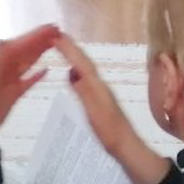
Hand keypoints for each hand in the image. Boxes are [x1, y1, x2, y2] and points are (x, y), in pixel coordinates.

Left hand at [0, 25, 61, 141]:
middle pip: (24, 51)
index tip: (49, 28)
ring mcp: (9, 81)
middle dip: (39, 40)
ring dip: (39, 53)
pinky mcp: (13, 94)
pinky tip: (45, 70)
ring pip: (27, 63)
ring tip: (54, 43)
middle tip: (56, 31)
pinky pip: (27, 81)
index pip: (19, 45)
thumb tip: (6, 42)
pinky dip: (36, 76)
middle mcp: (4, 68)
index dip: (34, 36)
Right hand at [56, 34, 168, 183]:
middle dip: (71, 48)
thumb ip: (84, 92)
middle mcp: (100, 86)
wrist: (128, 148)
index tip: (55, 36)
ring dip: (74, 56)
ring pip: (85, 68)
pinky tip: (74, 74)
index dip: (68, 49)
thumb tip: (71, 71)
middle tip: (56, 36)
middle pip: (84, 62)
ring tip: (62, 48)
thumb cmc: (110, 133)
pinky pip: (86, 78)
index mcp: (97, 87)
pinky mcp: (101, 101)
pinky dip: (77, 69)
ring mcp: (102, 93)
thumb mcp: (95, 113)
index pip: (81, 63)